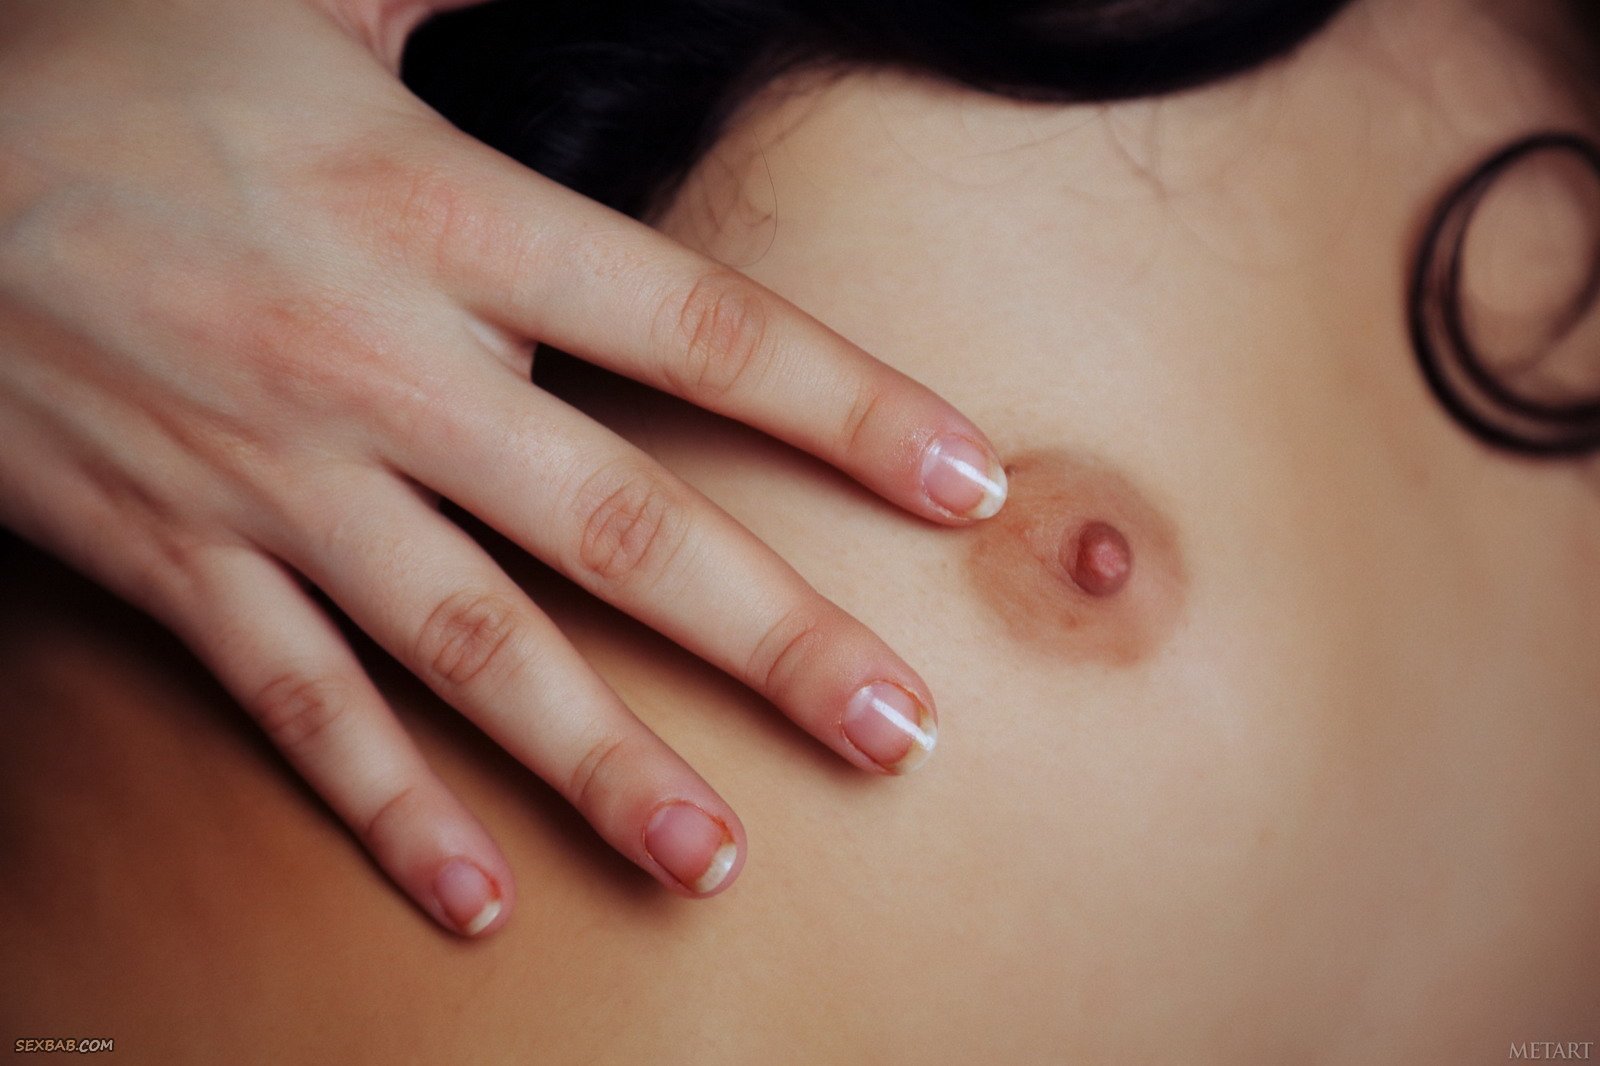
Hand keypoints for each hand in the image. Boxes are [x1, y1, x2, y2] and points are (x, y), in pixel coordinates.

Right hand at [0, 0, 1007, 934]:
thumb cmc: (109, 66)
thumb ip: (459, 6)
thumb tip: (573, 1)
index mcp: (437, 214)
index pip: (697, 327)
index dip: (846, 406)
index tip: (963, 483)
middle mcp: (380, 367)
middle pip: (617, 523)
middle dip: (769, 634)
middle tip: (895, 729)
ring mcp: (277, 483)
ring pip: (471, 649)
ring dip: (604, 762)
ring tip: (716, 857)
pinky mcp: (178, 560)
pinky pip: (298, 707)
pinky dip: (387, 810)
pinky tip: (481, 898)